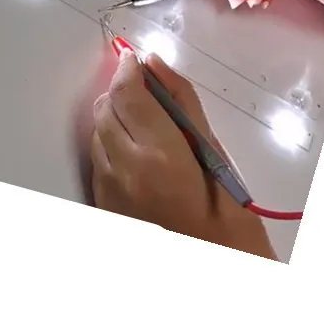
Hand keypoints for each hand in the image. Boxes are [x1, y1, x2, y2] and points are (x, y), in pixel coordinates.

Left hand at [91, 50, 275, 258]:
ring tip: (144, 127)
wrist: (212, 265)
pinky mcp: (102, 204)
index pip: (127, 94)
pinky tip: (136, 155)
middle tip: (142, 92)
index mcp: (159, 156)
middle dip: (120, 93)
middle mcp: (125, 171)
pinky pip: (97, 161)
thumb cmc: (227, 212)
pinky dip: (110, 147)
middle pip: (104, 109)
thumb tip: (154, 64)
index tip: (132, 59)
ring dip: (114, 120)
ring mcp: (108, 191)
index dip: (127, 69)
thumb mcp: (215, 154)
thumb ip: (182, 104)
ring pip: (96, 134)